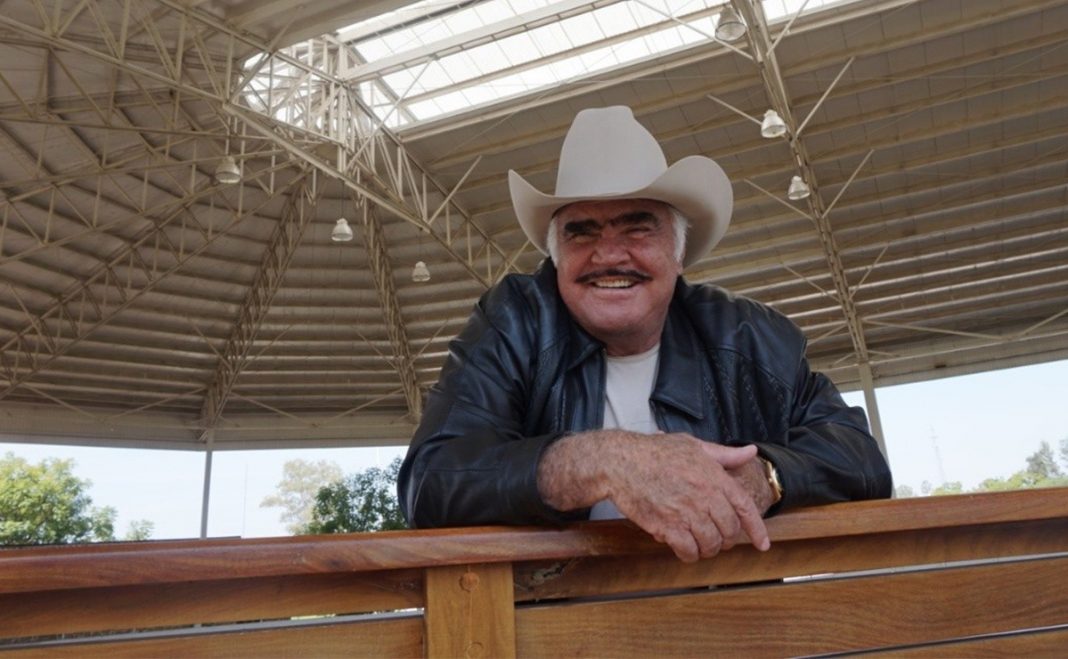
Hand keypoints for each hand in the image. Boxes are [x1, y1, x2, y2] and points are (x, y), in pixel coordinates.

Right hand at [609, 435, 769, 561]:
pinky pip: (688, 552)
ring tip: (698, 543)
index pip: (745, 507)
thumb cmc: (655, 452)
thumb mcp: (694, 446)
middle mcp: (704, 496)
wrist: (621, 462)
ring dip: (707, 549)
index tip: (762, 544)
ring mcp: (686, 513)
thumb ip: (725, 454)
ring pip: (711, 545)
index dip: (757, 529)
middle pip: (730, 531)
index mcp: (714, 477)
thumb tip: (751, 452)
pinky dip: (689, 555)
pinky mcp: (667, 527)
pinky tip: (683, 548)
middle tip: (716, 538)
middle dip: (726, 539)